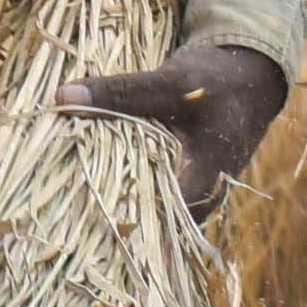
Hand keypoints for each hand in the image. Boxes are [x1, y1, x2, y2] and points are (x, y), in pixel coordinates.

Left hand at [65, 41, 293, 214]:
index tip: (75, 217)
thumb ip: (120, 92)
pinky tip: (87, 185)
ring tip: (66, 206)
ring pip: (146, 213)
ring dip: (112, 206)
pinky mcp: (180, 187)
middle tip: (59, 215)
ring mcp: (191, 197)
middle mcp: (200, 200)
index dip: (118, 225)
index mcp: (204, 180)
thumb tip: (63, 97)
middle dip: (106, 220)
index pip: (158, 220)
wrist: (247, 81)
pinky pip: (147, 199)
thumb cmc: (215, 82)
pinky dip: (121, 191)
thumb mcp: (169, 82)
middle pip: (148, 225)